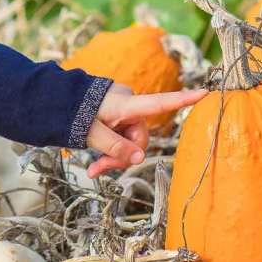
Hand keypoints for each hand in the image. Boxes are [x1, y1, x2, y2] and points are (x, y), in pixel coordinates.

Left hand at [84, 83, 207, 177]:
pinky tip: (97, 165)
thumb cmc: (73, 114)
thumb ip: (116, 146)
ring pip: (131, 142)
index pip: (159, 102)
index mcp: (125, 104)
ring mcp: (124, 112)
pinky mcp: (118, 119)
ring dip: (115, 158)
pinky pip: (123, 139)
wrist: (57, 105)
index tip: (204, 93)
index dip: (182, 99)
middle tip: (100, 169)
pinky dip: (112, 152)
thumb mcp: (91, 134)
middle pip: (140, 138)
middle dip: (123, 156)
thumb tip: (140, 159)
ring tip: (94, 169)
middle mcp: (129, 105)